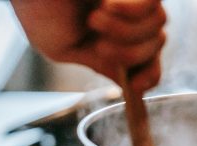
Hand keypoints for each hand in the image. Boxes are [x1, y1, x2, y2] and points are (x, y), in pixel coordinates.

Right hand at [11, 0, 166, 92]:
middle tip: (99, 45)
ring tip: (94, 19)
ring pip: (157, 28)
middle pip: (155, 47)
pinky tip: (106, 4)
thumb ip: (98, 64)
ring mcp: (132, 0)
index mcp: (108, 40)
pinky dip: (130, 11)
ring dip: (124, 32)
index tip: (133, 86)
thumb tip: (127, 85)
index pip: (145, 63)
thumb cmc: (39, 10)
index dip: (147, 78)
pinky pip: (152, 5)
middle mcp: (125, 19)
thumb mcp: (64, 49)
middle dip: (128, 55)